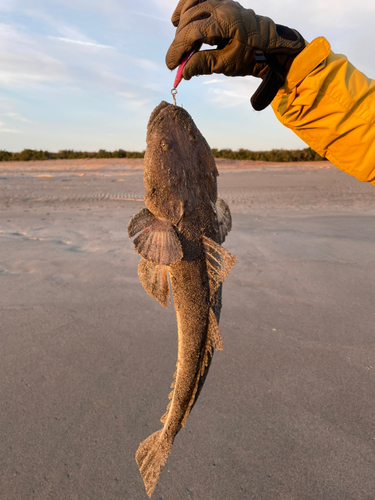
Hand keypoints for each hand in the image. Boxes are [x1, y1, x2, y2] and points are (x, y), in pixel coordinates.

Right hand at [166, 0, 304, 109]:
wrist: (270, 46)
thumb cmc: (252, 55)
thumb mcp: (228, 64)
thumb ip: (204, 65)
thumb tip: (184, 71)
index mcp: (225, 22)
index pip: (192, 32)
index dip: (178, 49)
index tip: (171, 65)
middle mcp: (222, 7)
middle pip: (189, 19)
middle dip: (179, 41)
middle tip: (178, 60)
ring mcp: (221, 3)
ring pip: (191, 5)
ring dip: (182, 25)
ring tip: (181, 44)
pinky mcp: (220, 4)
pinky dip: (186, 8)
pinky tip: (178, 20)